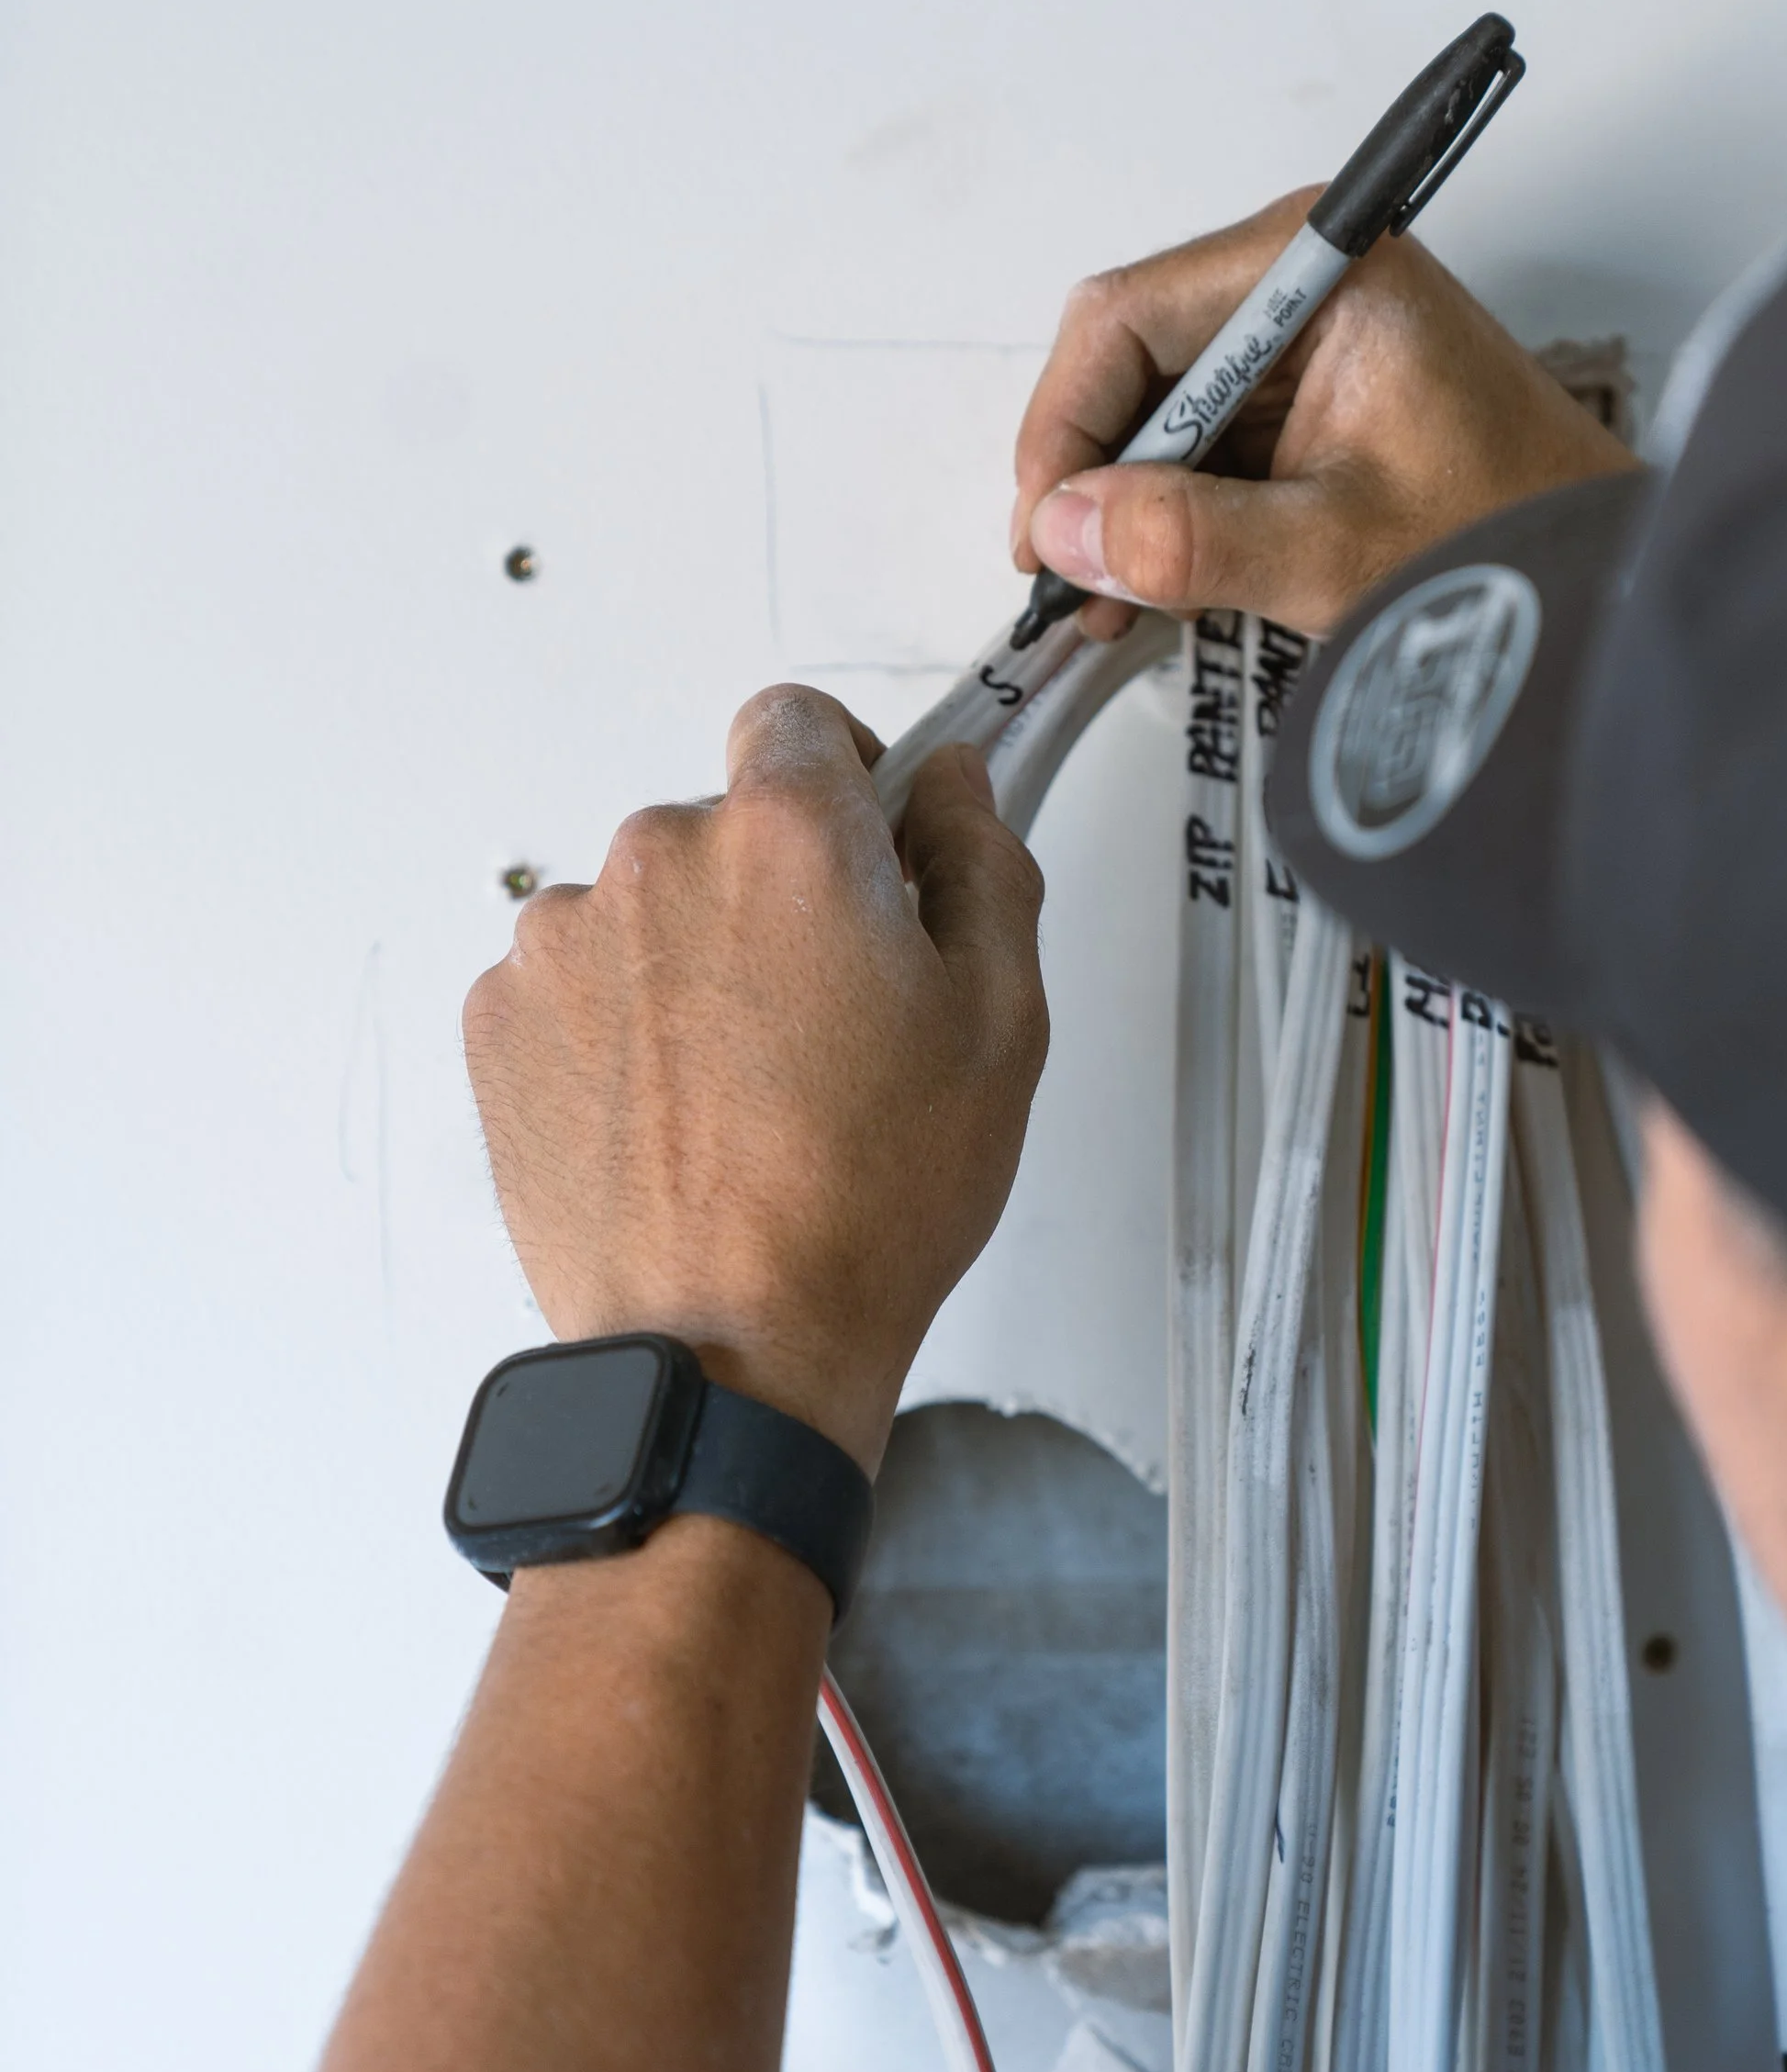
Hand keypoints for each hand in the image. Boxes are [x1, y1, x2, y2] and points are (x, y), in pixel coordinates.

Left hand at [462, 691, 1047, 1472]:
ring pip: (648, 911)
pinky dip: (623, 1032)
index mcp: (786, 839)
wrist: (728, 1351)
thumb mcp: (1000, 1023)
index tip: (868, 841)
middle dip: (777, 895)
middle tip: (834, 1021)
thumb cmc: (860, 1208)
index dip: (847, 775)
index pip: (798, 720)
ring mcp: (561, 943)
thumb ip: (984, 862)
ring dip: (693, 967)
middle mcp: (655, 862)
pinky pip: (578, 987)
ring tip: (750, 1094)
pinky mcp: (501, 1022)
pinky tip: (682, 1119)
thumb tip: (955, 790)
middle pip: (724, 827)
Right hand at [1012, 184, 1636, 638]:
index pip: (1124, 318)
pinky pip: (1202, 440)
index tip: (1045, 530)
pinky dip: (1172, 513)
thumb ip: (1191, 538)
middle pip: (1130, 359)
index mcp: (1318, 265)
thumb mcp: (1331, 550)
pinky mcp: (1306, 392)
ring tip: (1117, 604)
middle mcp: (1300, 276)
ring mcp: (1301, 334)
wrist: (1600, 570)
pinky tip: (1162, 584)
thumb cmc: (1510, 535)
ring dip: (1126, 507)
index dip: (1065, 427)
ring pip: (1156, 407)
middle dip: (1093, 476)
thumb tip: (1067, 529)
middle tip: (1073, 581)